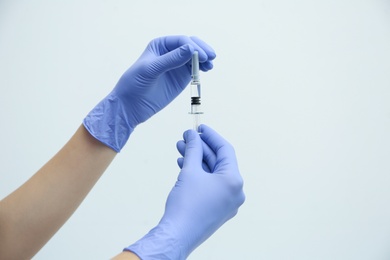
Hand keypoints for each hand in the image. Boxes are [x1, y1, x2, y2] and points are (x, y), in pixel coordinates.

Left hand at [83, 36, 215, 151]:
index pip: (181, 41)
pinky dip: (202, 68)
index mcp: (160, 45)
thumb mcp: (151, 69)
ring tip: (210, 66)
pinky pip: (194, 69)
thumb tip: (190, 49)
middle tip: (210, 57)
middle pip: (191, 46)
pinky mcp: (181, 77)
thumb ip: (171, 60)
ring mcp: (177, 65)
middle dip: (201, 50)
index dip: (193, 46)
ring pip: (195, 57)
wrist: (131, 105)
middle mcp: (170, 52)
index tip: (201, 56)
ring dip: (204, 59)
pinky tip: (206, 70)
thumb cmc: (134, 84)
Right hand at [125, 125, 244, 258]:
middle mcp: (235, 191)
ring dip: (197, 160)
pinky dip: (199, 174)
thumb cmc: (185, 204)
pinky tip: (184, 165)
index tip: (200, 128)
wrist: (177, 235)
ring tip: (180, 149)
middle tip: (186, 137)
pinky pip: (211, 185)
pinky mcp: (218, 208)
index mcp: (234, 181)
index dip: (211, 136)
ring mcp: (228, 202)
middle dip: (200, 148)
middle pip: (219, 161)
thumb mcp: (189, 171)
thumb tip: (192, 135)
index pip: (225, 150)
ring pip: (213, 174)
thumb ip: (192, 149)